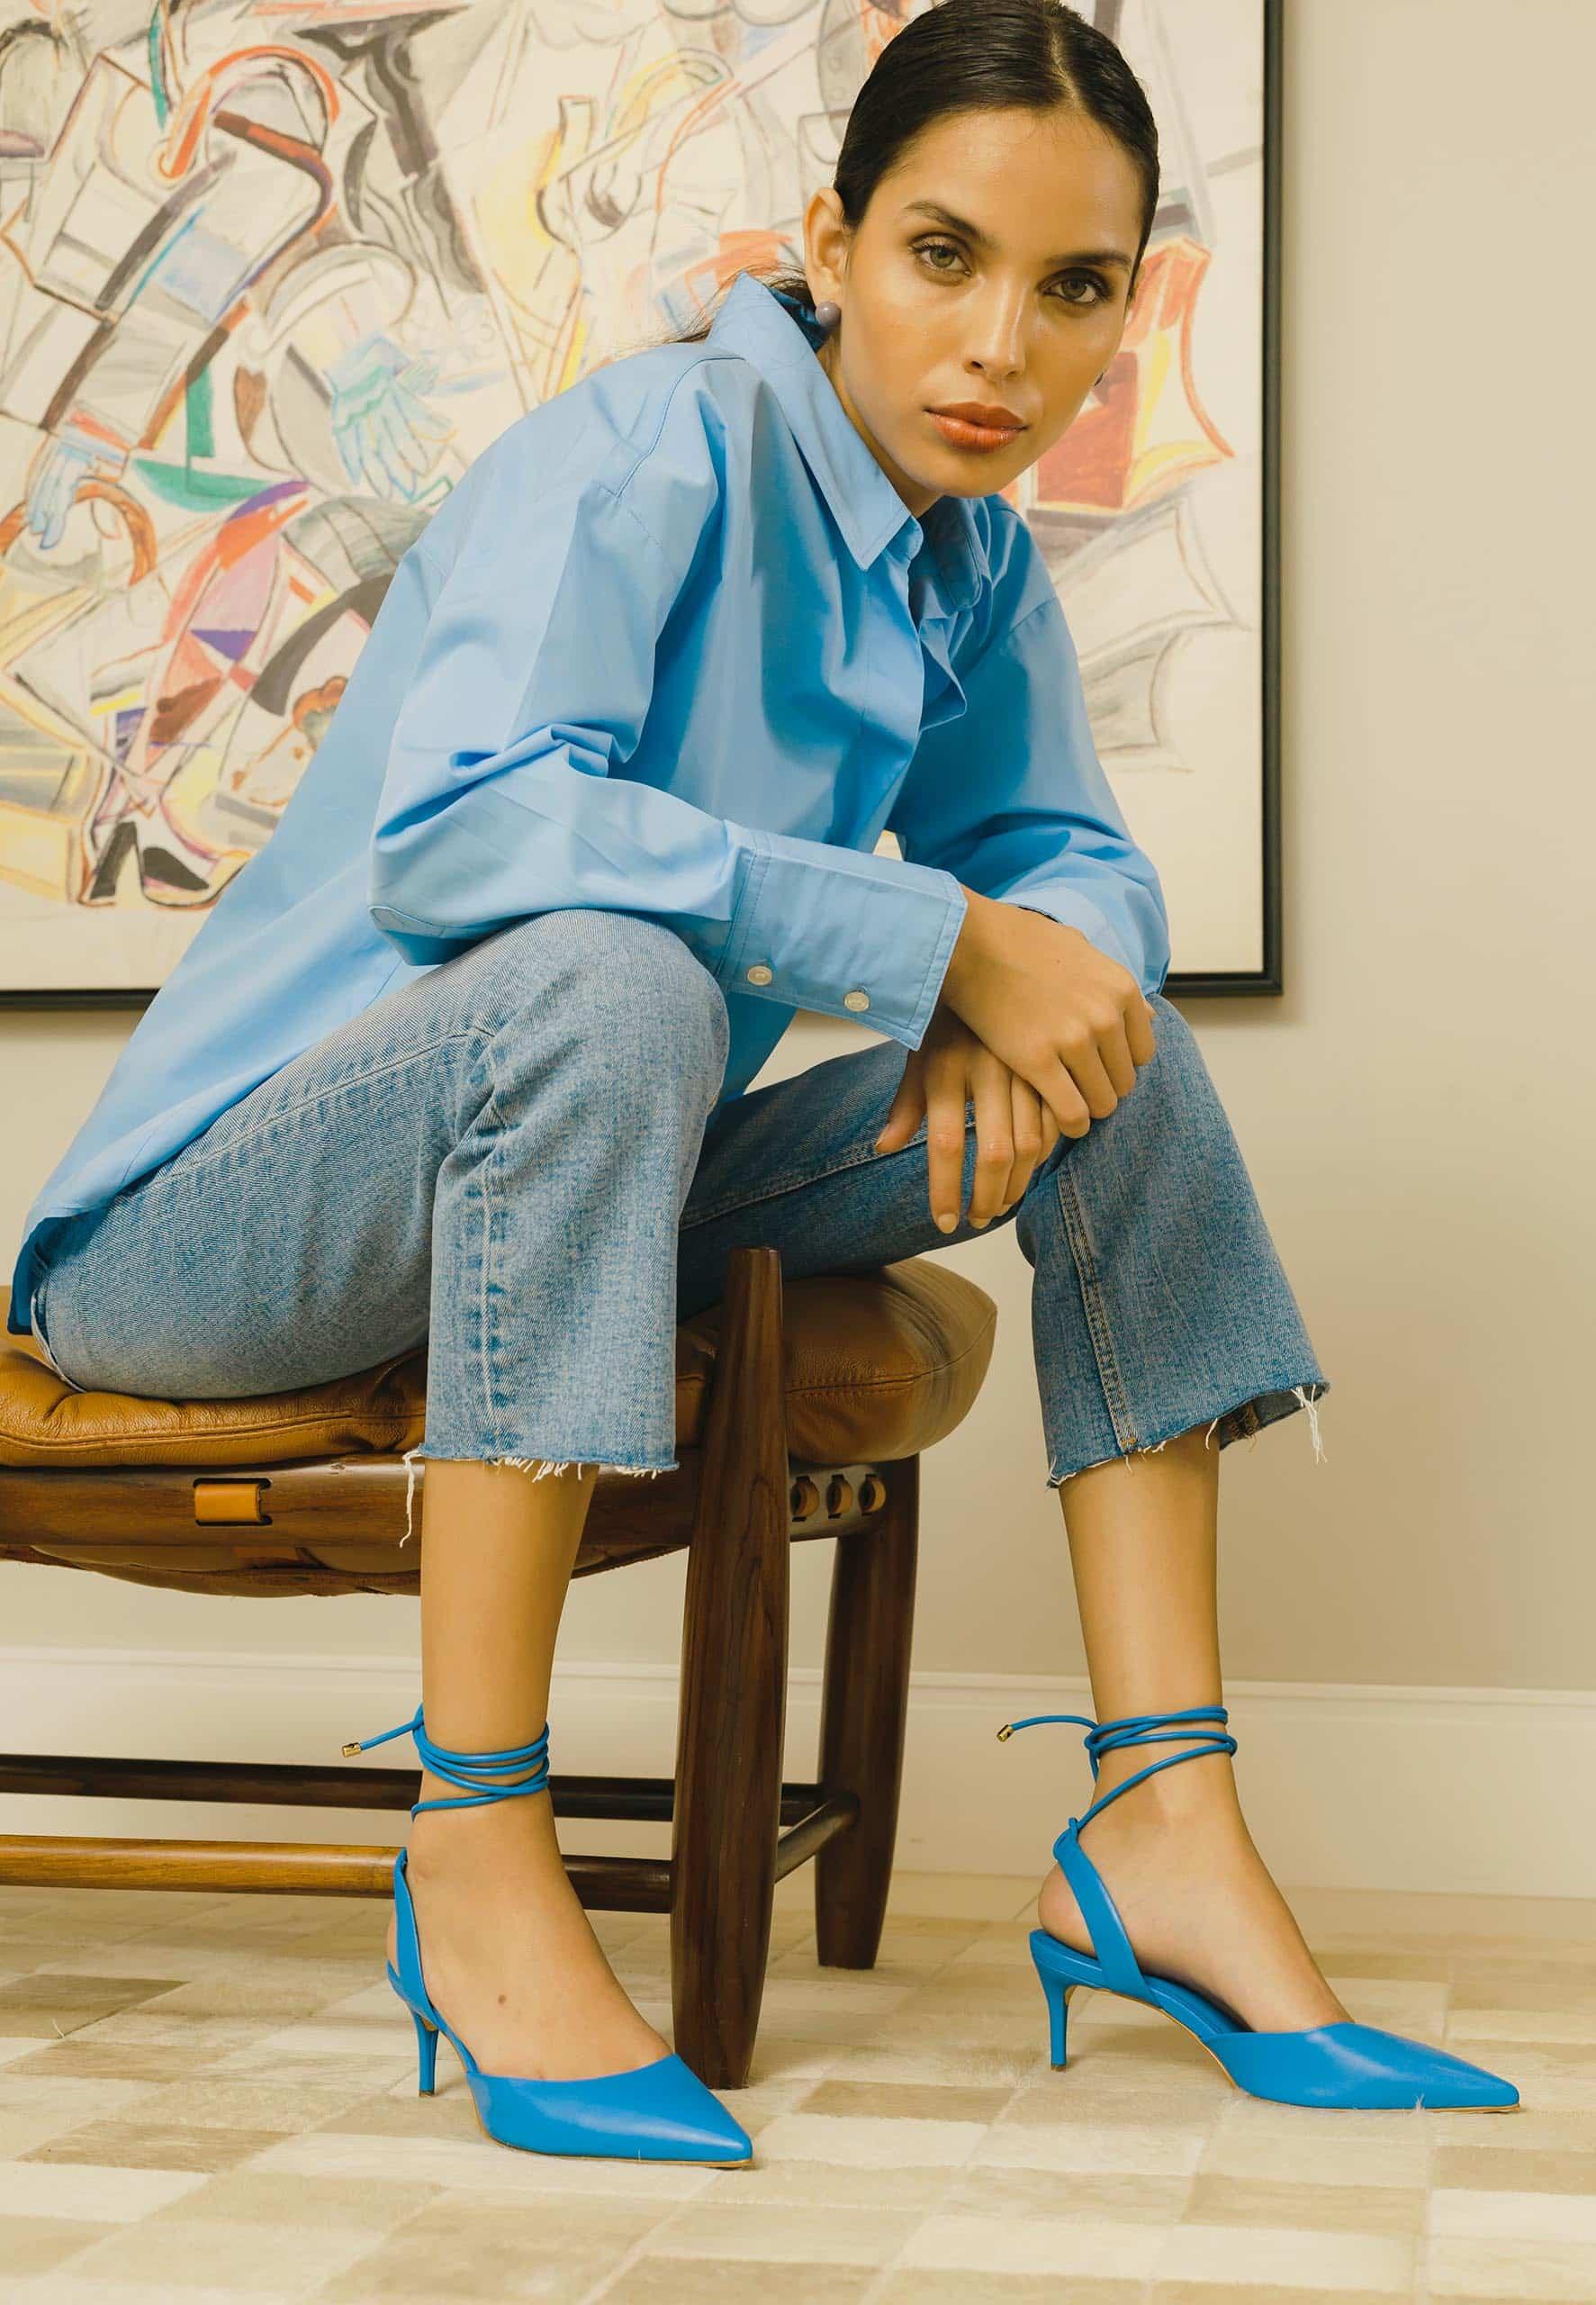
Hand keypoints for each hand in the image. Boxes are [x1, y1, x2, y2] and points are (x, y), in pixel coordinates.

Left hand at [873, 1002, 1063, 1232]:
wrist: (986, 954)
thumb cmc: (946, 1017)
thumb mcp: (919, 1054)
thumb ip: (906, 1104)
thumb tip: (882, 1148)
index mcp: (944, 1068)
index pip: (943, 1144)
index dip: (945, 1190)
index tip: (945, 1223)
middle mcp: (985, 1068)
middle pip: (994, 1151)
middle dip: (988, 1197)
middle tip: (980, 1220)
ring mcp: (1025, 1064)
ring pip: (1033, 1141)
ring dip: (1020, 1182)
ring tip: (1004, 1203)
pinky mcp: (1055, 1059)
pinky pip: (1059, 1118)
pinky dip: (1049, 1149)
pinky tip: (1034, 1164)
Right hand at [938, 890, 1156, 1140]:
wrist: (969, 942)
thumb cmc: (1020, 942)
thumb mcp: (1082, 951)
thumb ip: (1113, 985)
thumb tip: (1147, 1016)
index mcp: (1121, 989)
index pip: (1142, 1053)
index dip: (1117, 1065)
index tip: (1095, 1068)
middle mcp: (1105, 1016)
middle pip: (1123, 1081)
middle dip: (1101, 1089)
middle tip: (1075, 1089)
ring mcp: (1074, 1039)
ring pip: (1102, 1103)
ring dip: (1086, 1109)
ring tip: (1064, 1105)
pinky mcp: (1038, 1060)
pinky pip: (1072, 1113)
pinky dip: (1069, 1124)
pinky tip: (1057, 1122)